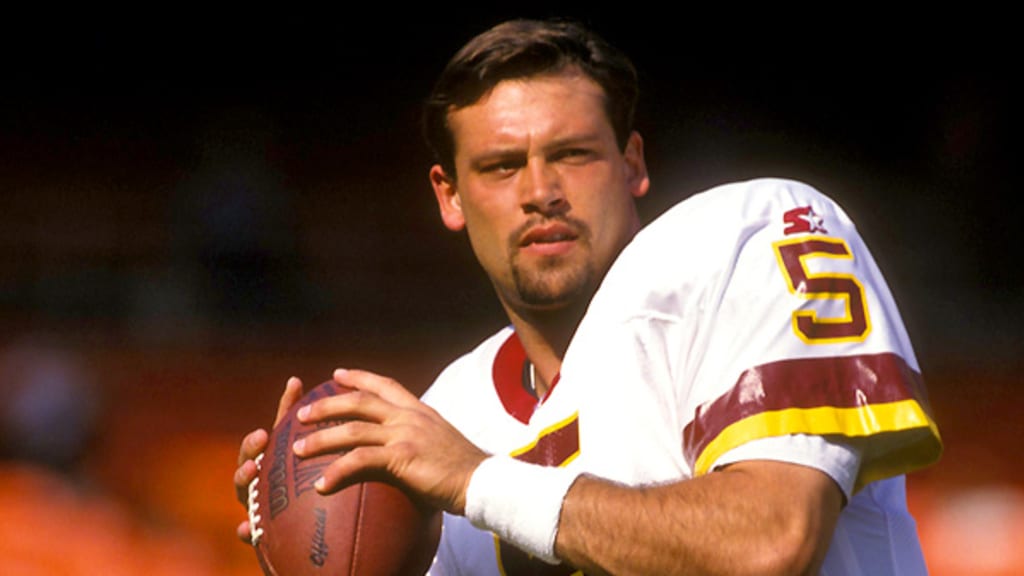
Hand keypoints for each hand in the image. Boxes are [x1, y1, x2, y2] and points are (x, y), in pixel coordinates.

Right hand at [233, 376, 304, 542]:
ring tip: (252, 472)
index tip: (264, 434)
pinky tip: (245, 528)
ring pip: (242, 493)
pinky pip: (248, 531)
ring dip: (244, 481)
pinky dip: (245, 529)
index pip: (259, 445)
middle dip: (249, 455)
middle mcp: (254, 480)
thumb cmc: (295, 474)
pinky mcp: (258, 528)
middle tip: (260, 449)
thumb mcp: (298, 445)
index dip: (258, 439)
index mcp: (265, 460)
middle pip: (244, 466)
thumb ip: (294, 416)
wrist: (302, 520)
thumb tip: (295, 378)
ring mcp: (253, 502)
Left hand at [292, 368, 487, 514]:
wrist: (483, 482)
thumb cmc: (465, 470)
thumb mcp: (441, 442)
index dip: (359, 377)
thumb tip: (410, 448)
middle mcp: (409, 417)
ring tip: (298, 450)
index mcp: (419, 410)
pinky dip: (337, 472)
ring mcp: (404, 435)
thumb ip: (421, 438)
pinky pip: (360, 462)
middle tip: (301, 414)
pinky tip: (322, 486)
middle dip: (326, 405)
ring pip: (351, 430)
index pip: (385, 385)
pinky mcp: (401, 457)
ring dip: (320, 439)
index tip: (337, 374)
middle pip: (359, 402)